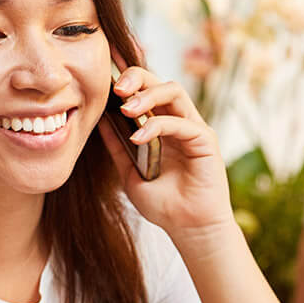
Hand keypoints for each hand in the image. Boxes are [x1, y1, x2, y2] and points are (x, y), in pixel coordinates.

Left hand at [97, 64, 231, 236]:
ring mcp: (194, 129)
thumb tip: (98, 121)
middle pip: (160, 82)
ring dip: (147, 95)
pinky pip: (181, 122)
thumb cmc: (164, 205)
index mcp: (162, 126)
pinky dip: (157, 125)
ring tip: (126, 109)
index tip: (104, 73)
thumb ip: (117, 148)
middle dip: (136, 78)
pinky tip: (139, 138)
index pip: (146, 90)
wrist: (188, 229)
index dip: (127, 76)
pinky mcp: (205, 140)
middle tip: (115, 88)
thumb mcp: (130, 173)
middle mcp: (179, 122)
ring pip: (174, 91)